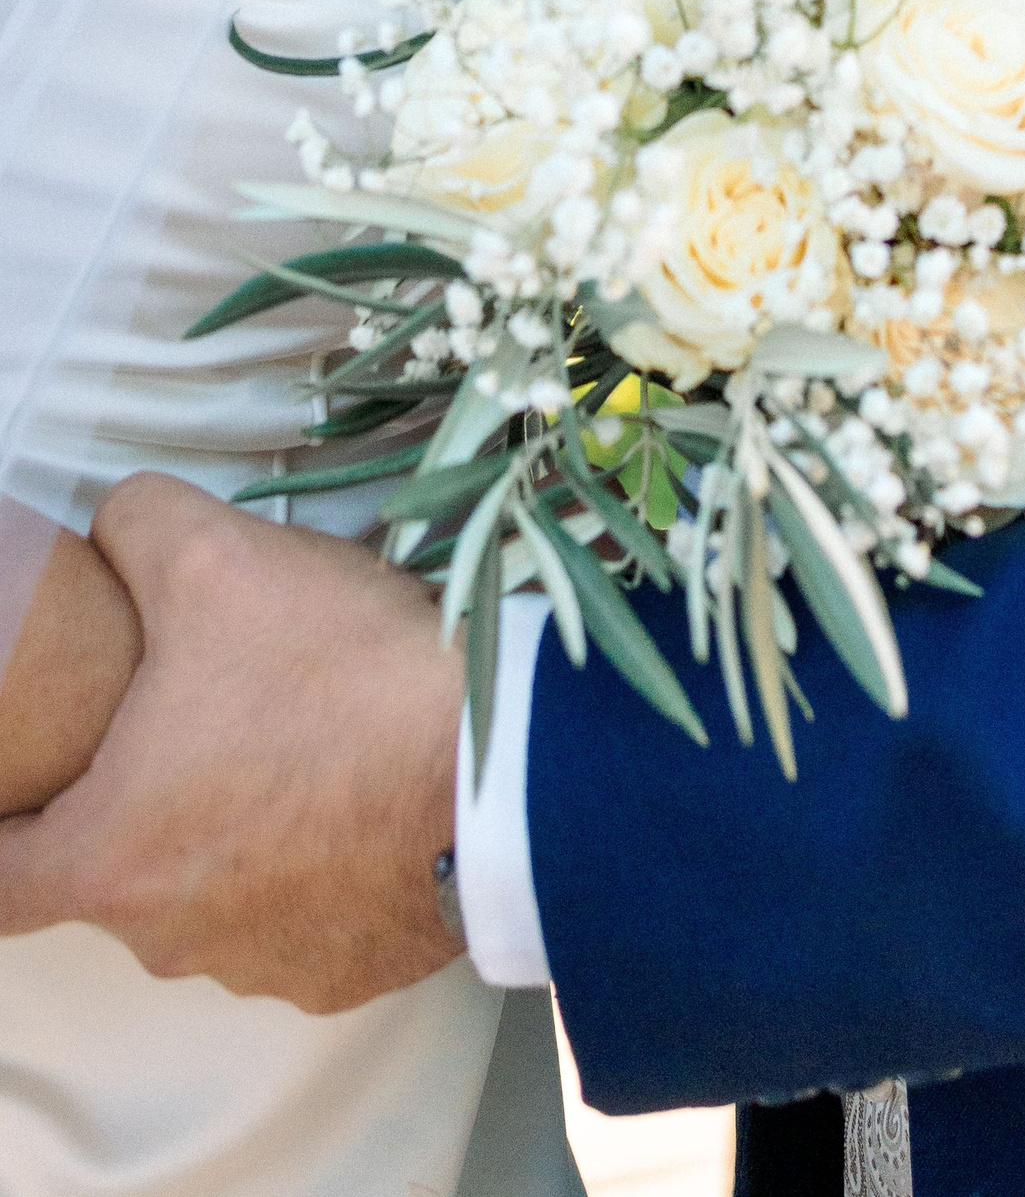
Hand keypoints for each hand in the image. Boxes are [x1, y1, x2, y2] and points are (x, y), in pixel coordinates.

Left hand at [0, 473, 465, 1010]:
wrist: (508, 764)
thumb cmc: (347, 680)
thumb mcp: (217, 557)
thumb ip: (135, 526)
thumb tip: (116, 522)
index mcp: (108, 859)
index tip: (21, 787)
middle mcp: (170, 938)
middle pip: (117, 873)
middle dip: (146, 799)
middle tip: (201, 717)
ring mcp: (264, 965)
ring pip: (217, 894)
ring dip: (240, 831)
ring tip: (303, 739)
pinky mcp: (348, 969)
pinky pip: (307, 917)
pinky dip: (321, 863)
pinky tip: (365, 789)